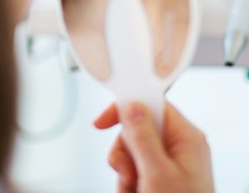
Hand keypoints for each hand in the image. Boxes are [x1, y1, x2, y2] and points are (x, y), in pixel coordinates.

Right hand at [94, 101, 213, 192]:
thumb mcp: (157, 175)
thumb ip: (142, 137)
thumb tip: (131, 106)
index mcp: (186, 137)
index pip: (151, 104)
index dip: (126, 107)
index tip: (103, 121)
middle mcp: (178, 146)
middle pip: (136, 129)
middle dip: (124, 152)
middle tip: (128, 173)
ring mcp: (169, 162)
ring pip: (130, 150)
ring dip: (124, 171)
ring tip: (134, 189)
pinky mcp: (159, 177)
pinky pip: (132, 168)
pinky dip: (128, 182)